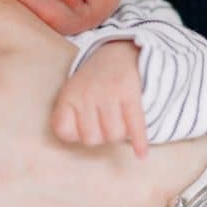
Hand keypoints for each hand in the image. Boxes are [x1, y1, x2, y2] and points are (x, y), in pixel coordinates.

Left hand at [52, 40, 147, 156]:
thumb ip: (71, 117)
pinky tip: (141, 154)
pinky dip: (139, 141)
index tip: (83, 126)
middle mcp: (86, 93)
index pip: (64, 131)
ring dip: (119, 134)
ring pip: (114, 135)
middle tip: (105, 121)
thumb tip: (78, 142)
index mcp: (69, 94)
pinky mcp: (130, 92)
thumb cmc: (95, 82)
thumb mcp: (75, 91)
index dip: (75, 134)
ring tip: (119, 121)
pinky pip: (135, 124)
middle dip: (100, 136)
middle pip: (91, 138)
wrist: (120, 51)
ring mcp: (108, 92)